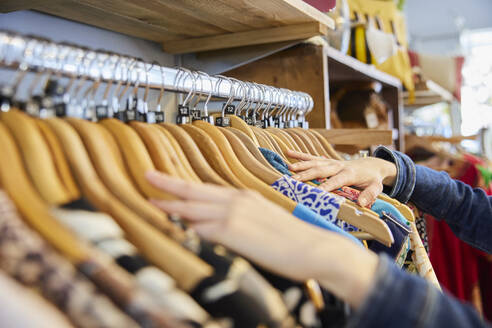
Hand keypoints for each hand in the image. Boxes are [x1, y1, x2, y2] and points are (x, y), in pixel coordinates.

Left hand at [145, 170, 378, 308]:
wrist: (314, 248)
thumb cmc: (292, 239)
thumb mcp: (264, 221)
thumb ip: (242, 220)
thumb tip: (221, 225)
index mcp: (244, 197)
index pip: (206, 189)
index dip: (184, 185)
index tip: (168, 181)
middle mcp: (236, 200)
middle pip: (194, 191)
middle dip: (167, 184)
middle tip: (147, 176)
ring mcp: (233, 214)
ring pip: (192, 207)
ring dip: (169, 205)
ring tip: (150, 201)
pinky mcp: (233, 231)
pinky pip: (201, 228)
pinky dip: (185, 226)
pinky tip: (172, 226)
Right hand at [286, 150, 396, 206]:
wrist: (371, 165)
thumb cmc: (372, 179)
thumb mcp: (376, 187)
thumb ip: (370, 194)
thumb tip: (362, 204)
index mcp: (349, 173)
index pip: (336, 180)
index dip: (326, 186)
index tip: (316, 192)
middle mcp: (338, 165)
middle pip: (321, 170)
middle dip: (307, 175)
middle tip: (294, 181)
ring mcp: (331, 162)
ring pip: (315, 162)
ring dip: (301, 165)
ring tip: (289, 169)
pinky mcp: (327, 160)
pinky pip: (312, 157)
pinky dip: (300, 155)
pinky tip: (288, 153)